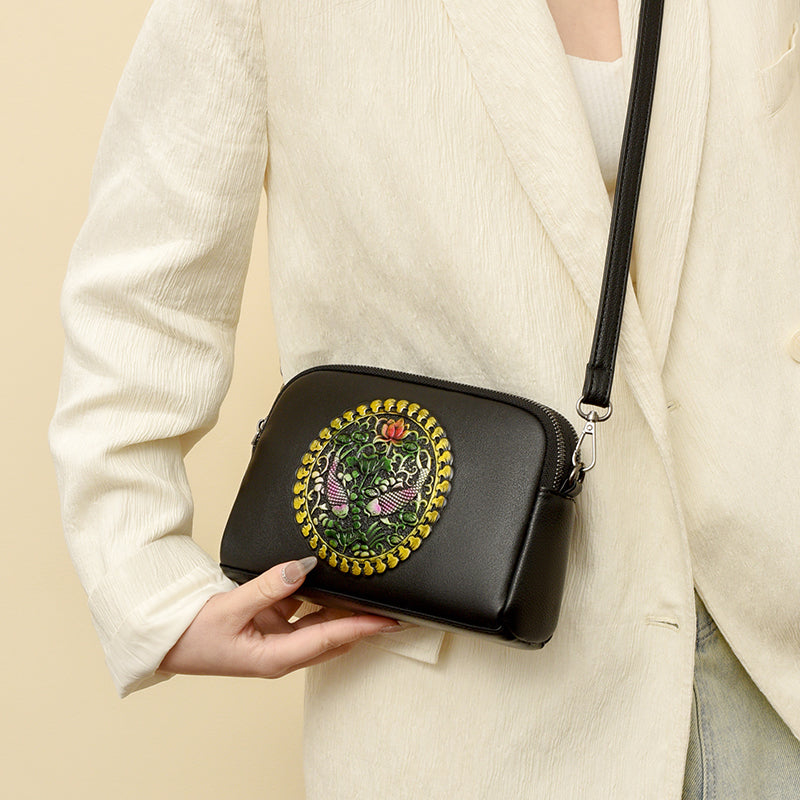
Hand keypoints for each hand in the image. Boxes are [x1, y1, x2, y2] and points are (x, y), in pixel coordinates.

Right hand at [157, 556, 400, 678]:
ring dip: (341, 609)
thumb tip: (303, 567)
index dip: (362, 627)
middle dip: (362, 622)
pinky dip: (317, 598)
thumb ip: (268, 586)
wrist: (166, 641)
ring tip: (369, 590)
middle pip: (333, 636)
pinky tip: (329, 581)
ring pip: (320, 623)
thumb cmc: (192, 635)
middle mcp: (283, 652)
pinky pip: (302, 611)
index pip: (330, 639)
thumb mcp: (230, 608)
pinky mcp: (270, 627)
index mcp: (276, 657)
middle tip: (392, 605)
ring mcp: (278, 640)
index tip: (389, 620)